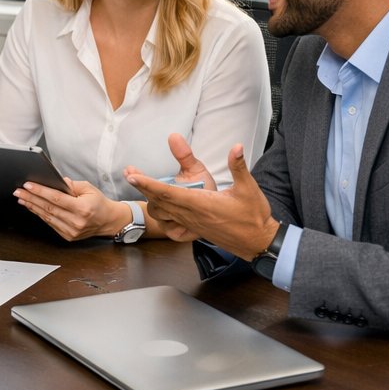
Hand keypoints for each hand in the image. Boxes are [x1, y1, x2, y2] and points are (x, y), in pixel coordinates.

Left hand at [16, 177, 128, 241]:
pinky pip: (50, 223)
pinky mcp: (68, 236)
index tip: (28, 185)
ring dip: (32, 206)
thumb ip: (71, 185)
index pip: (56, 198)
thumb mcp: (88, 188)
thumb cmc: (99, 203)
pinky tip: (32, 207)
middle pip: (48, 208)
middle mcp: (76, 221)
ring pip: (47, 217)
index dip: (40, 191)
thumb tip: (55, 180)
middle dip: (31, 198)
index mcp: (83, 208)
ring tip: (22, 198)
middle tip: (18, 191)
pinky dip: (40, 214)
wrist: (108, 221)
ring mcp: (72, 231)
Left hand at [125, 135, 276, 256]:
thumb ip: (239, 166)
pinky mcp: (194, 231)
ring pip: (162, 214)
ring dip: (151, 200)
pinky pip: (171, 224)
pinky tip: (162, 207)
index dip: (149, 184)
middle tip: (130, 173)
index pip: (169, 192)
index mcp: (202, 204)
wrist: (258, 242)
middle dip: (143, 187)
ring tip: (145, 186)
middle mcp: (192, 215)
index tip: (133, 176)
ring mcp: (191, 225)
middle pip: (159, 202)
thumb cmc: (253, 216)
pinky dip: (162, 215)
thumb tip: (236, 147)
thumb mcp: (248, 188)